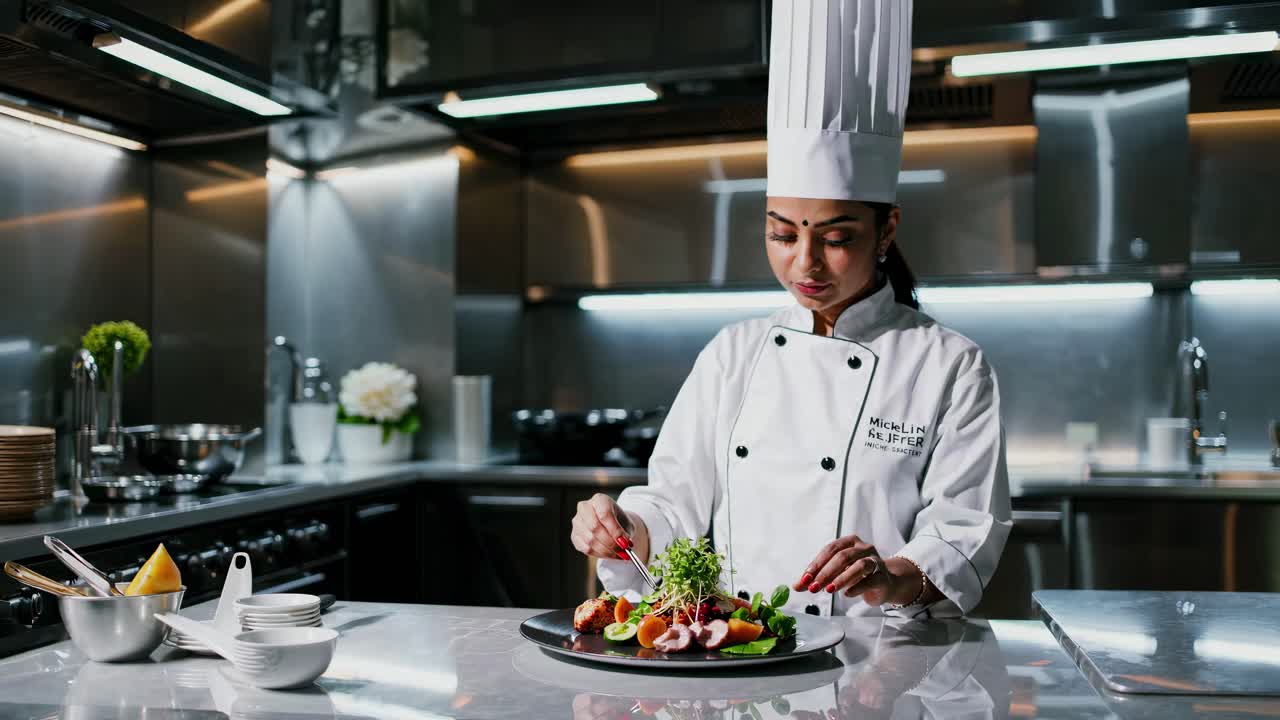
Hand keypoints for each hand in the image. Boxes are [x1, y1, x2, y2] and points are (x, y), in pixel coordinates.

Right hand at [570, 493, 648, 561]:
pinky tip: (610, 554)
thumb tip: (623, 545)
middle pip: (595, 527)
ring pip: (590, 540)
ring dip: (607, 551)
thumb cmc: (619, 522)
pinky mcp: (574, 536)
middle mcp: (584, 508)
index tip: (625, 542)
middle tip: (622, 551)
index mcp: (599, 500)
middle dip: (610, 542)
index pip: (604, 514)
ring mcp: (577, 522)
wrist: (612, 525)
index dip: (615, 530)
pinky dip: (600, 554)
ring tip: (619, 554)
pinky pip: (586, 549)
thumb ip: (624, 533)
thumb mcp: (626, 524)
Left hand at [792, 535, 920, 606]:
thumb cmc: (857, 575)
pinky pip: (870, 579)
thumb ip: (816, 578)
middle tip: (813, 587)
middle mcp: (863, 548)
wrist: (884, 584)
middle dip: (826, 573)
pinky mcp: (882, 577)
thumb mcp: (835, 574)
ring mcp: (875, 561)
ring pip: (859, 565)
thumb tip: (796, 586)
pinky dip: (857, 587)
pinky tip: (846, 594)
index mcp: (849, 542)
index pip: (830, 550)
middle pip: (843, 556)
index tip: (805, 579)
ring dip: (841, 578)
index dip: (816, 564)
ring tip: (828, 590)